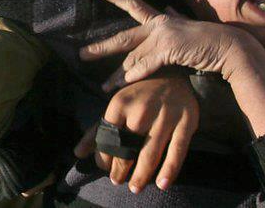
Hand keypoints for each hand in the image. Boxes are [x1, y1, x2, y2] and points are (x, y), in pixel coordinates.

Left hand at [80, 0, 264, 91]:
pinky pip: (146, 64)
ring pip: (132, 57)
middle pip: (124, 37)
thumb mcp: (187, 27)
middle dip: (102, 47)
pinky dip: (134, 75)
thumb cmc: (208, 40)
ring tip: (103, 86)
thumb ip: (174, 18)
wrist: (228, 47)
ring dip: (117, 75)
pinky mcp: (169, 49)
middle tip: (82, 54)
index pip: (136, 5)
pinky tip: (123, 84)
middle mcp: (159, 24)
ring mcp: (163, 35)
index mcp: (162, 18)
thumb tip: (167, 8)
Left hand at [89, 76, 198, 192]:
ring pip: (150, 154)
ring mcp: (165, 115)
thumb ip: (98, 129)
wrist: (177, 76)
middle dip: (120, 169)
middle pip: (127, 148)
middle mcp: (142, 108)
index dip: (104, 157)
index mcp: (121, 102)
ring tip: (135, 187)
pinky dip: (169, 170)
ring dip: (141, 175)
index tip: (105, 168)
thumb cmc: (141, 94)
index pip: (107, 138)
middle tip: (117, 180)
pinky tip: (162, 183)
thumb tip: (78, 153)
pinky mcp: (186, 121)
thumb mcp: (118, 104)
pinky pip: (177, 151)